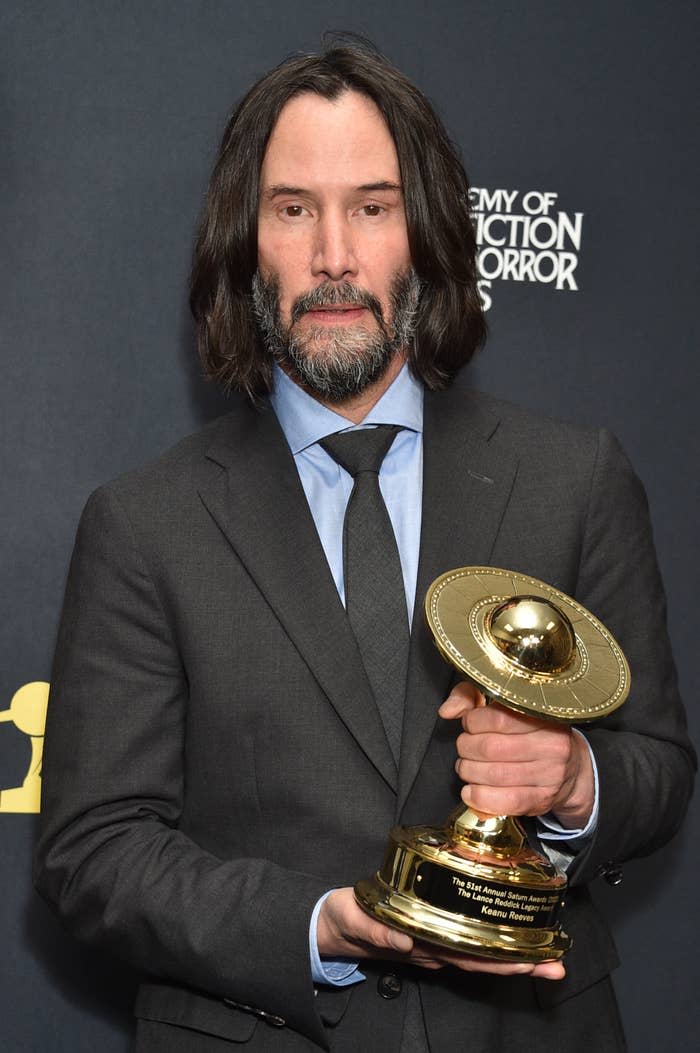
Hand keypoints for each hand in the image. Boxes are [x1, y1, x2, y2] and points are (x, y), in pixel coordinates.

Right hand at [317, 887, 564, 978]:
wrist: (338, 925)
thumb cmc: (349, 920)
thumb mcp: (357, 920)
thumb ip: (377, 928)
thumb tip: (402, 938)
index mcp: (423, 946)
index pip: (469, 957)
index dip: (501, 961)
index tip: (530, 961)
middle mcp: (436, 948)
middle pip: (485, 960)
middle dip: (522, 964)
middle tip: (556, 964)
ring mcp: (437, 942)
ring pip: (482, 953)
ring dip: (516, 956)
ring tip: (550, 956)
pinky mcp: (434, 928)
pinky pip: (470, 938)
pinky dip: (495, 940)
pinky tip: (515, 935)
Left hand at [438, 682, 593, 828]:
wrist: (571, 769)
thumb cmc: (532, 733)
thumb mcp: (507, 706)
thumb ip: (472, 697)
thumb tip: (447, 710)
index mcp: (544, 716)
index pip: (498, 718)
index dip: (473, 722)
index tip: (471, 724)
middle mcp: (552, 745)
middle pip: (491, 748)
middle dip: (467, 748)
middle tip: (466, 747)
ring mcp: (550, 775)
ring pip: (493, 775)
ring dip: (469, 772)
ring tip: (468, 766)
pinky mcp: (542, 800)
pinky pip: (504, 801)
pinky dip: (479, 797)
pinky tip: (471, 791)